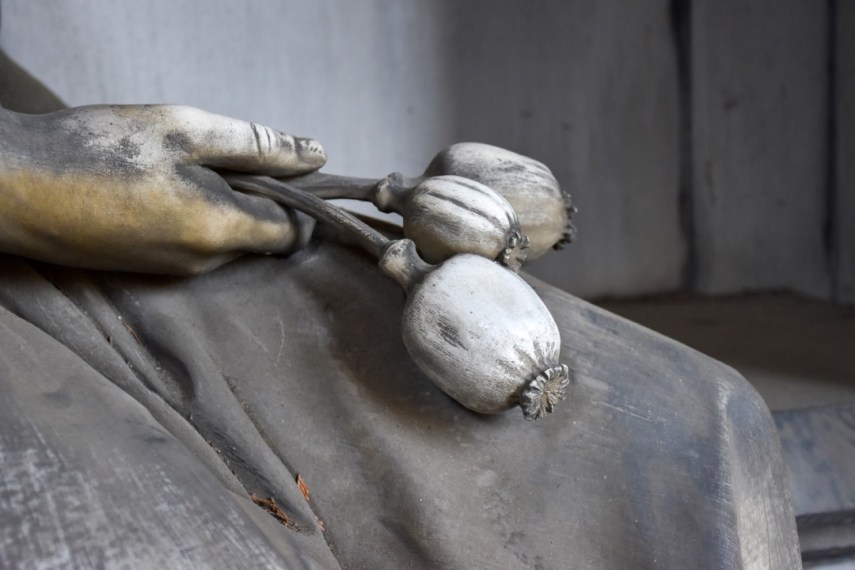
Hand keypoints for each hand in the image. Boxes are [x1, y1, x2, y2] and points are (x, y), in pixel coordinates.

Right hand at [0, 104, 325, 273]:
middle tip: (225, 154)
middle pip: (262, 236)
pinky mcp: (150, 268)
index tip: (290, 166)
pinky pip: (197, 243)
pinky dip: (198, 213)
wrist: (12, 188)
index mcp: (218, 232)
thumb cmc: (97, 151)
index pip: (294, 232)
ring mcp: (174, 271)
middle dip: (262, 196)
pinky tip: (162, 185)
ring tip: (184, 165)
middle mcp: (202, 265)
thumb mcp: (185, 130)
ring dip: (226, 202)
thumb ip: (257, 146)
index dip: (304, 200)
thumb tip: (317, 155)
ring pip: (229, 239)